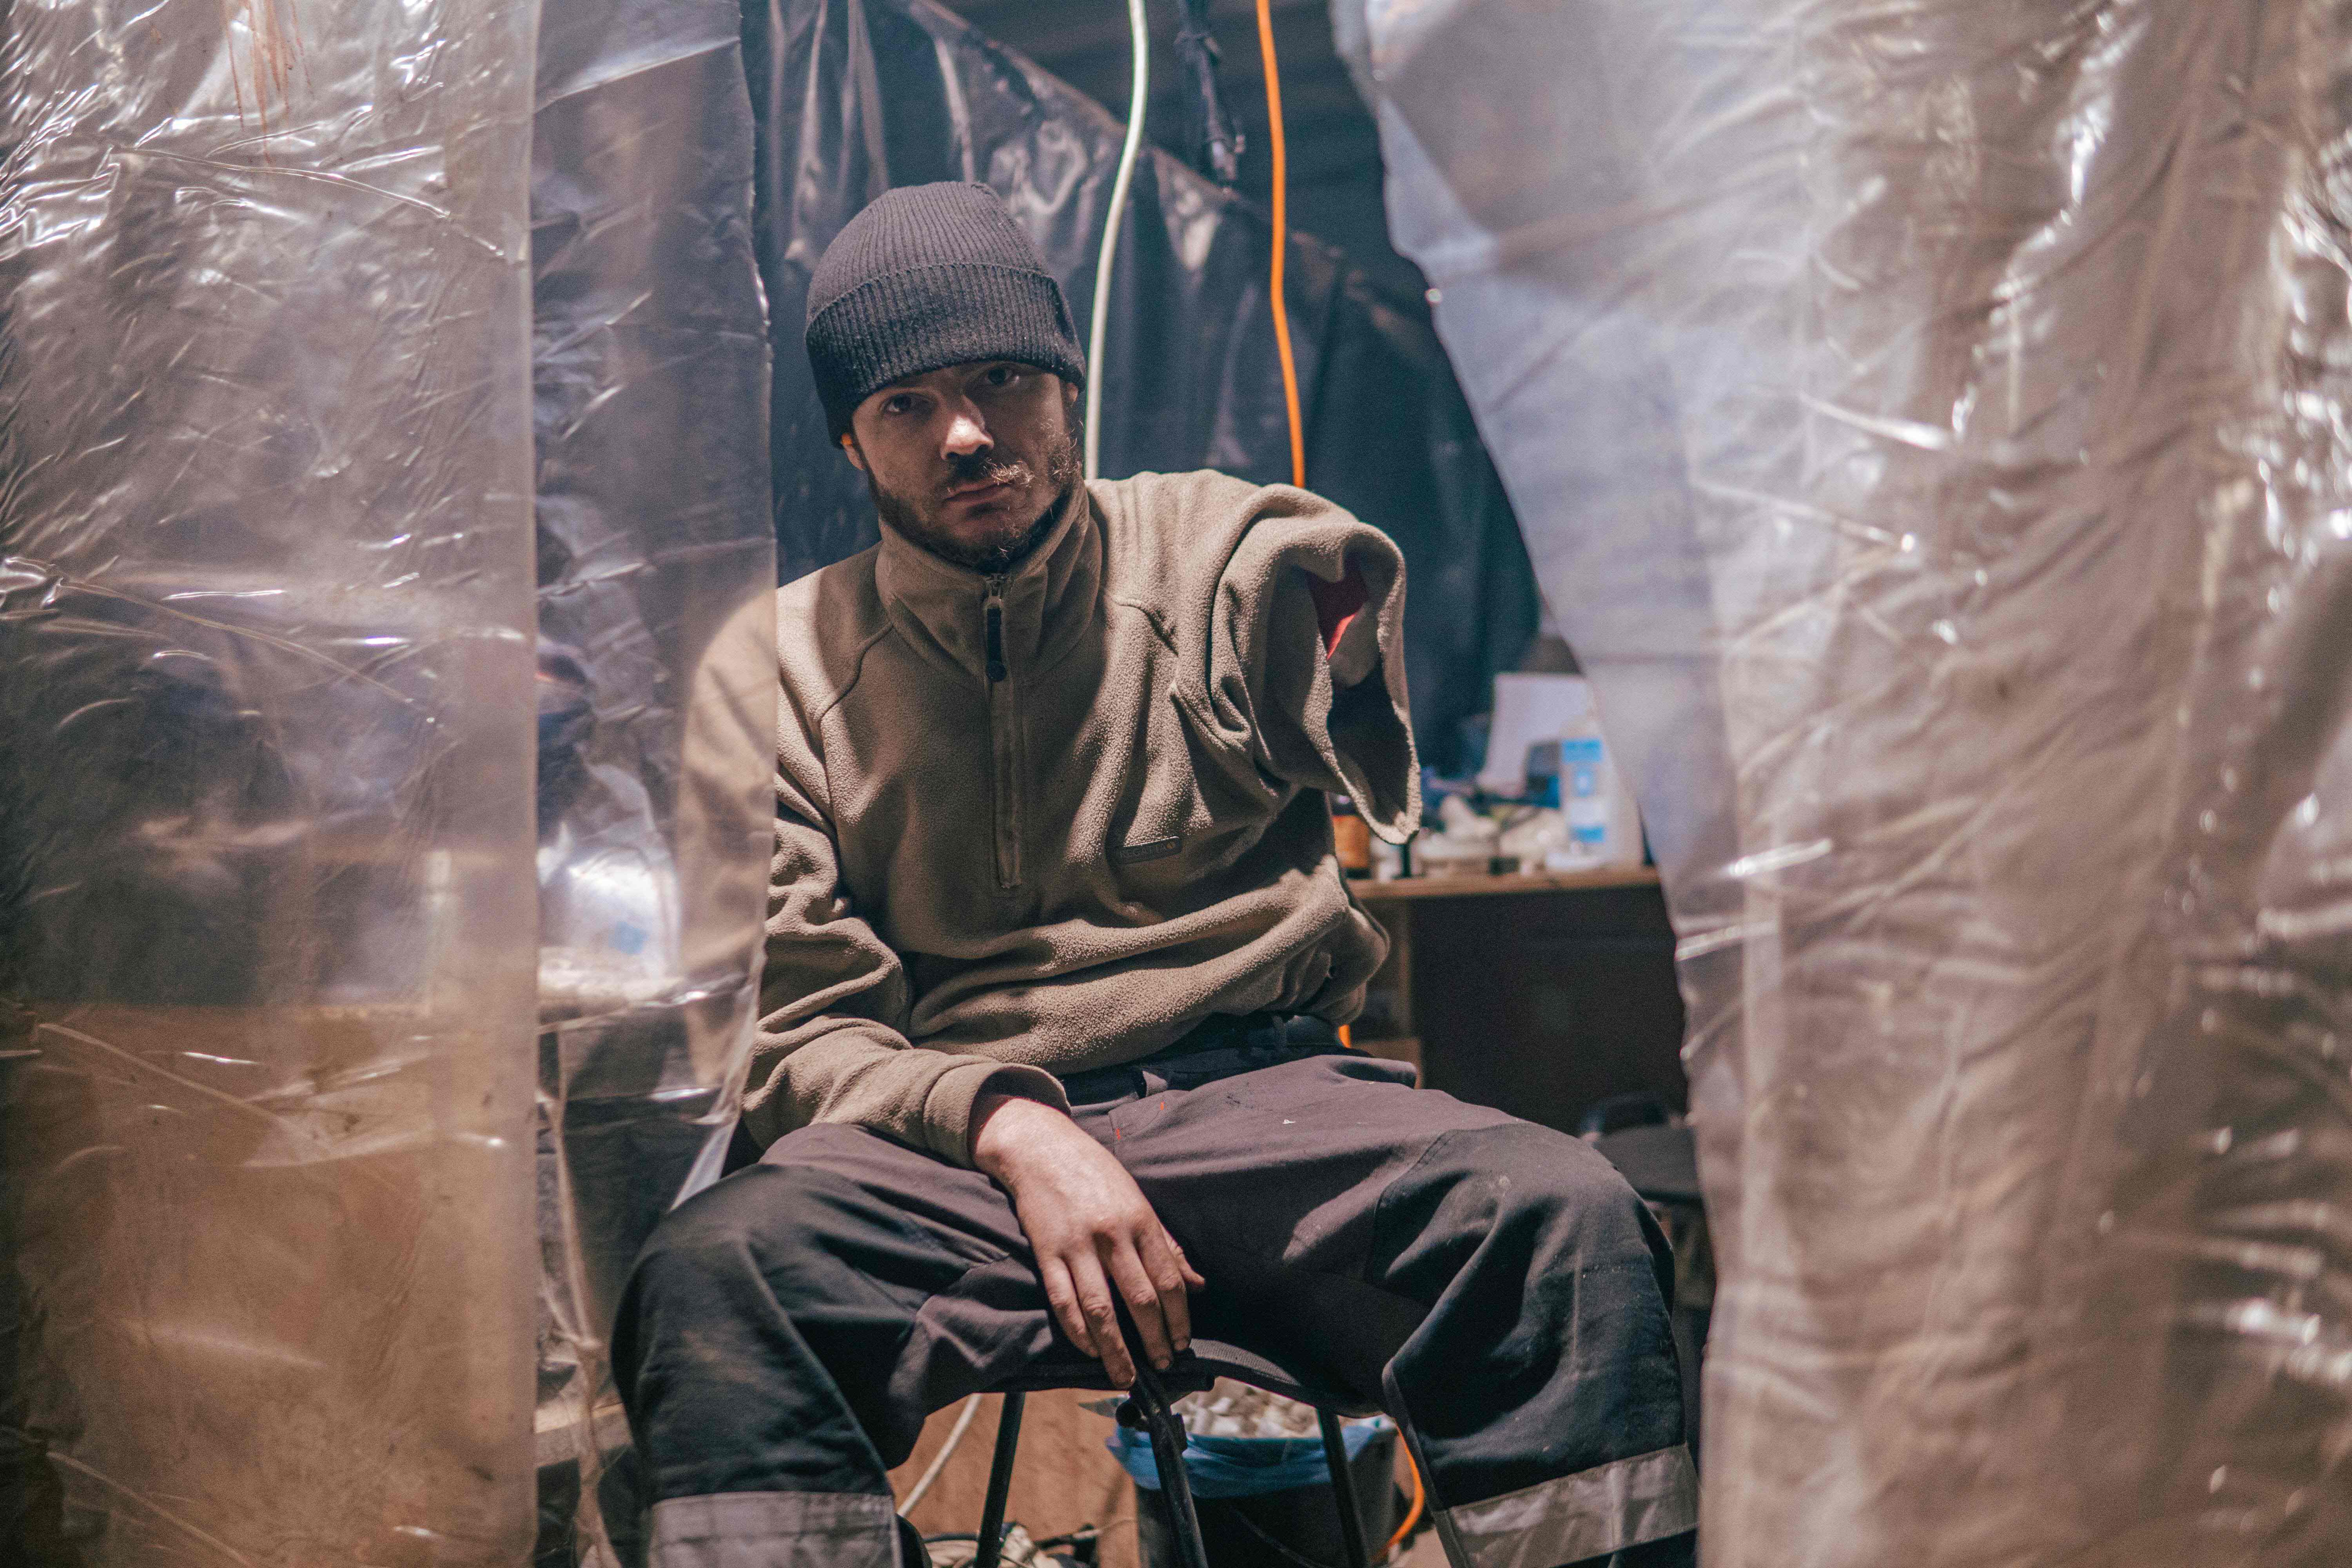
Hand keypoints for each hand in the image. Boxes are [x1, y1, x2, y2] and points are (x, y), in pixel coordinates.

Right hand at [971, 1092, 1204, 1386]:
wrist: (1041, 1147)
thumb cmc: (1095, 1174)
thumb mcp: (1138, 1200)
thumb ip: (1166, 1244)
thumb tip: (1198, 1283)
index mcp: (1141, 1220)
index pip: (1169, 1280)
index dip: (1179, 1318)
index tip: (1183, 1344)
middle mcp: (1113, 1234)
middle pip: (1140, 1299)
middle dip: (1155, 1339)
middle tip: (1163, 1366)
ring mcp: (1078, 1244)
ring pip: (1101, 1308)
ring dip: (1115, 1349)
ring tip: (1125, 1375)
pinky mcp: (1047, 1251)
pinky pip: (1063, 1300)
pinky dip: (1077, 1331)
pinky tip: (1089, 1350)